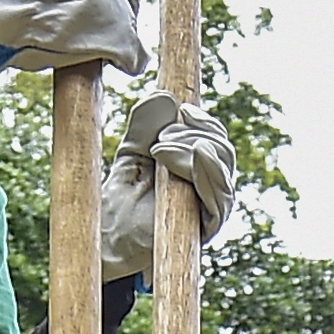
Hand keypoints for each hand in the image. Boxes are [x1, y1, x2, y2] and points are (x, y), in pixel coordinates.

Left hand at [99, 93, 233, 278]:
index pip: (215, 139)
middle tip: (158, 141)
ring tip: (159, 151)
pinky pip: (220, 197)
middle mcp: (211, 187)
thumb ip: (145, 124)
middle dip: (194, 135)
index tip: (182, 110)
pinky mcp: (209, 227)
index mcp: (198, 168)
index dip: (204, 122)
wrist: (109, 236)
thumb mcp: (132, 150)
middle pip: (224, 151)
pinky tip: (193, 157)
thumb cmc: (122, 197)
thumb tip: (166, 96)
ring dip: (193, 150)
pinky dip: (207, 172)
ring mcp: (213, 208)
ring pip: (223, 170)